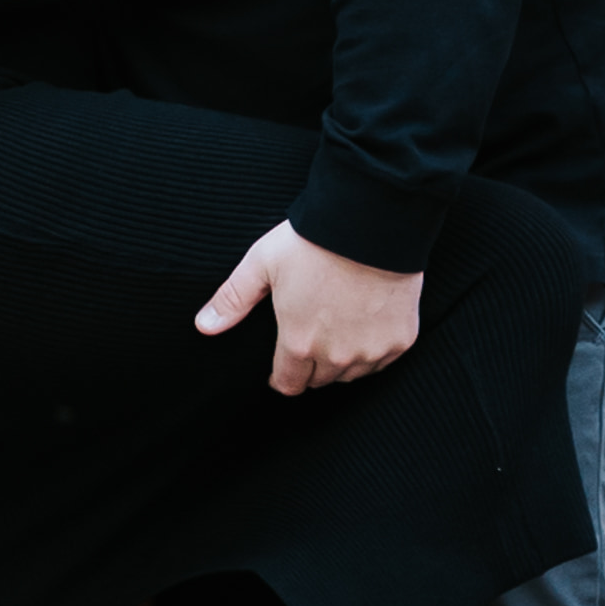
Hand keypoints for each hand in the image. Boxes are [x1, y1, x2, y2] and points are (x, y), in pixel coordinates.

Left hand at [196, 223, 423, 392]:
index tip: (282, 367)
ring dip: (343, 360)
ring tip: (338, 329)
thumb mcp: (262, 263)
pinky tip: (366, 323)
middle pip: (320, 380)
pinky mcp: (401, 339)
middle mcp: (337, 357)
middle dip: (311, 365)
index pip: (288, 384)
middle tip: (311, 336)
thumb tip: (203, 326)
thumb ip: (233, 299)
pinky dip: (374, 348)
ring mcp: (372, 350)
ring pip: (353, 373)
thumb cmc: (313, 240)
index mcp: (298, 344)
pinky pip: (383, 359)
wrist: (371, 221)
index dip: (282, 377)